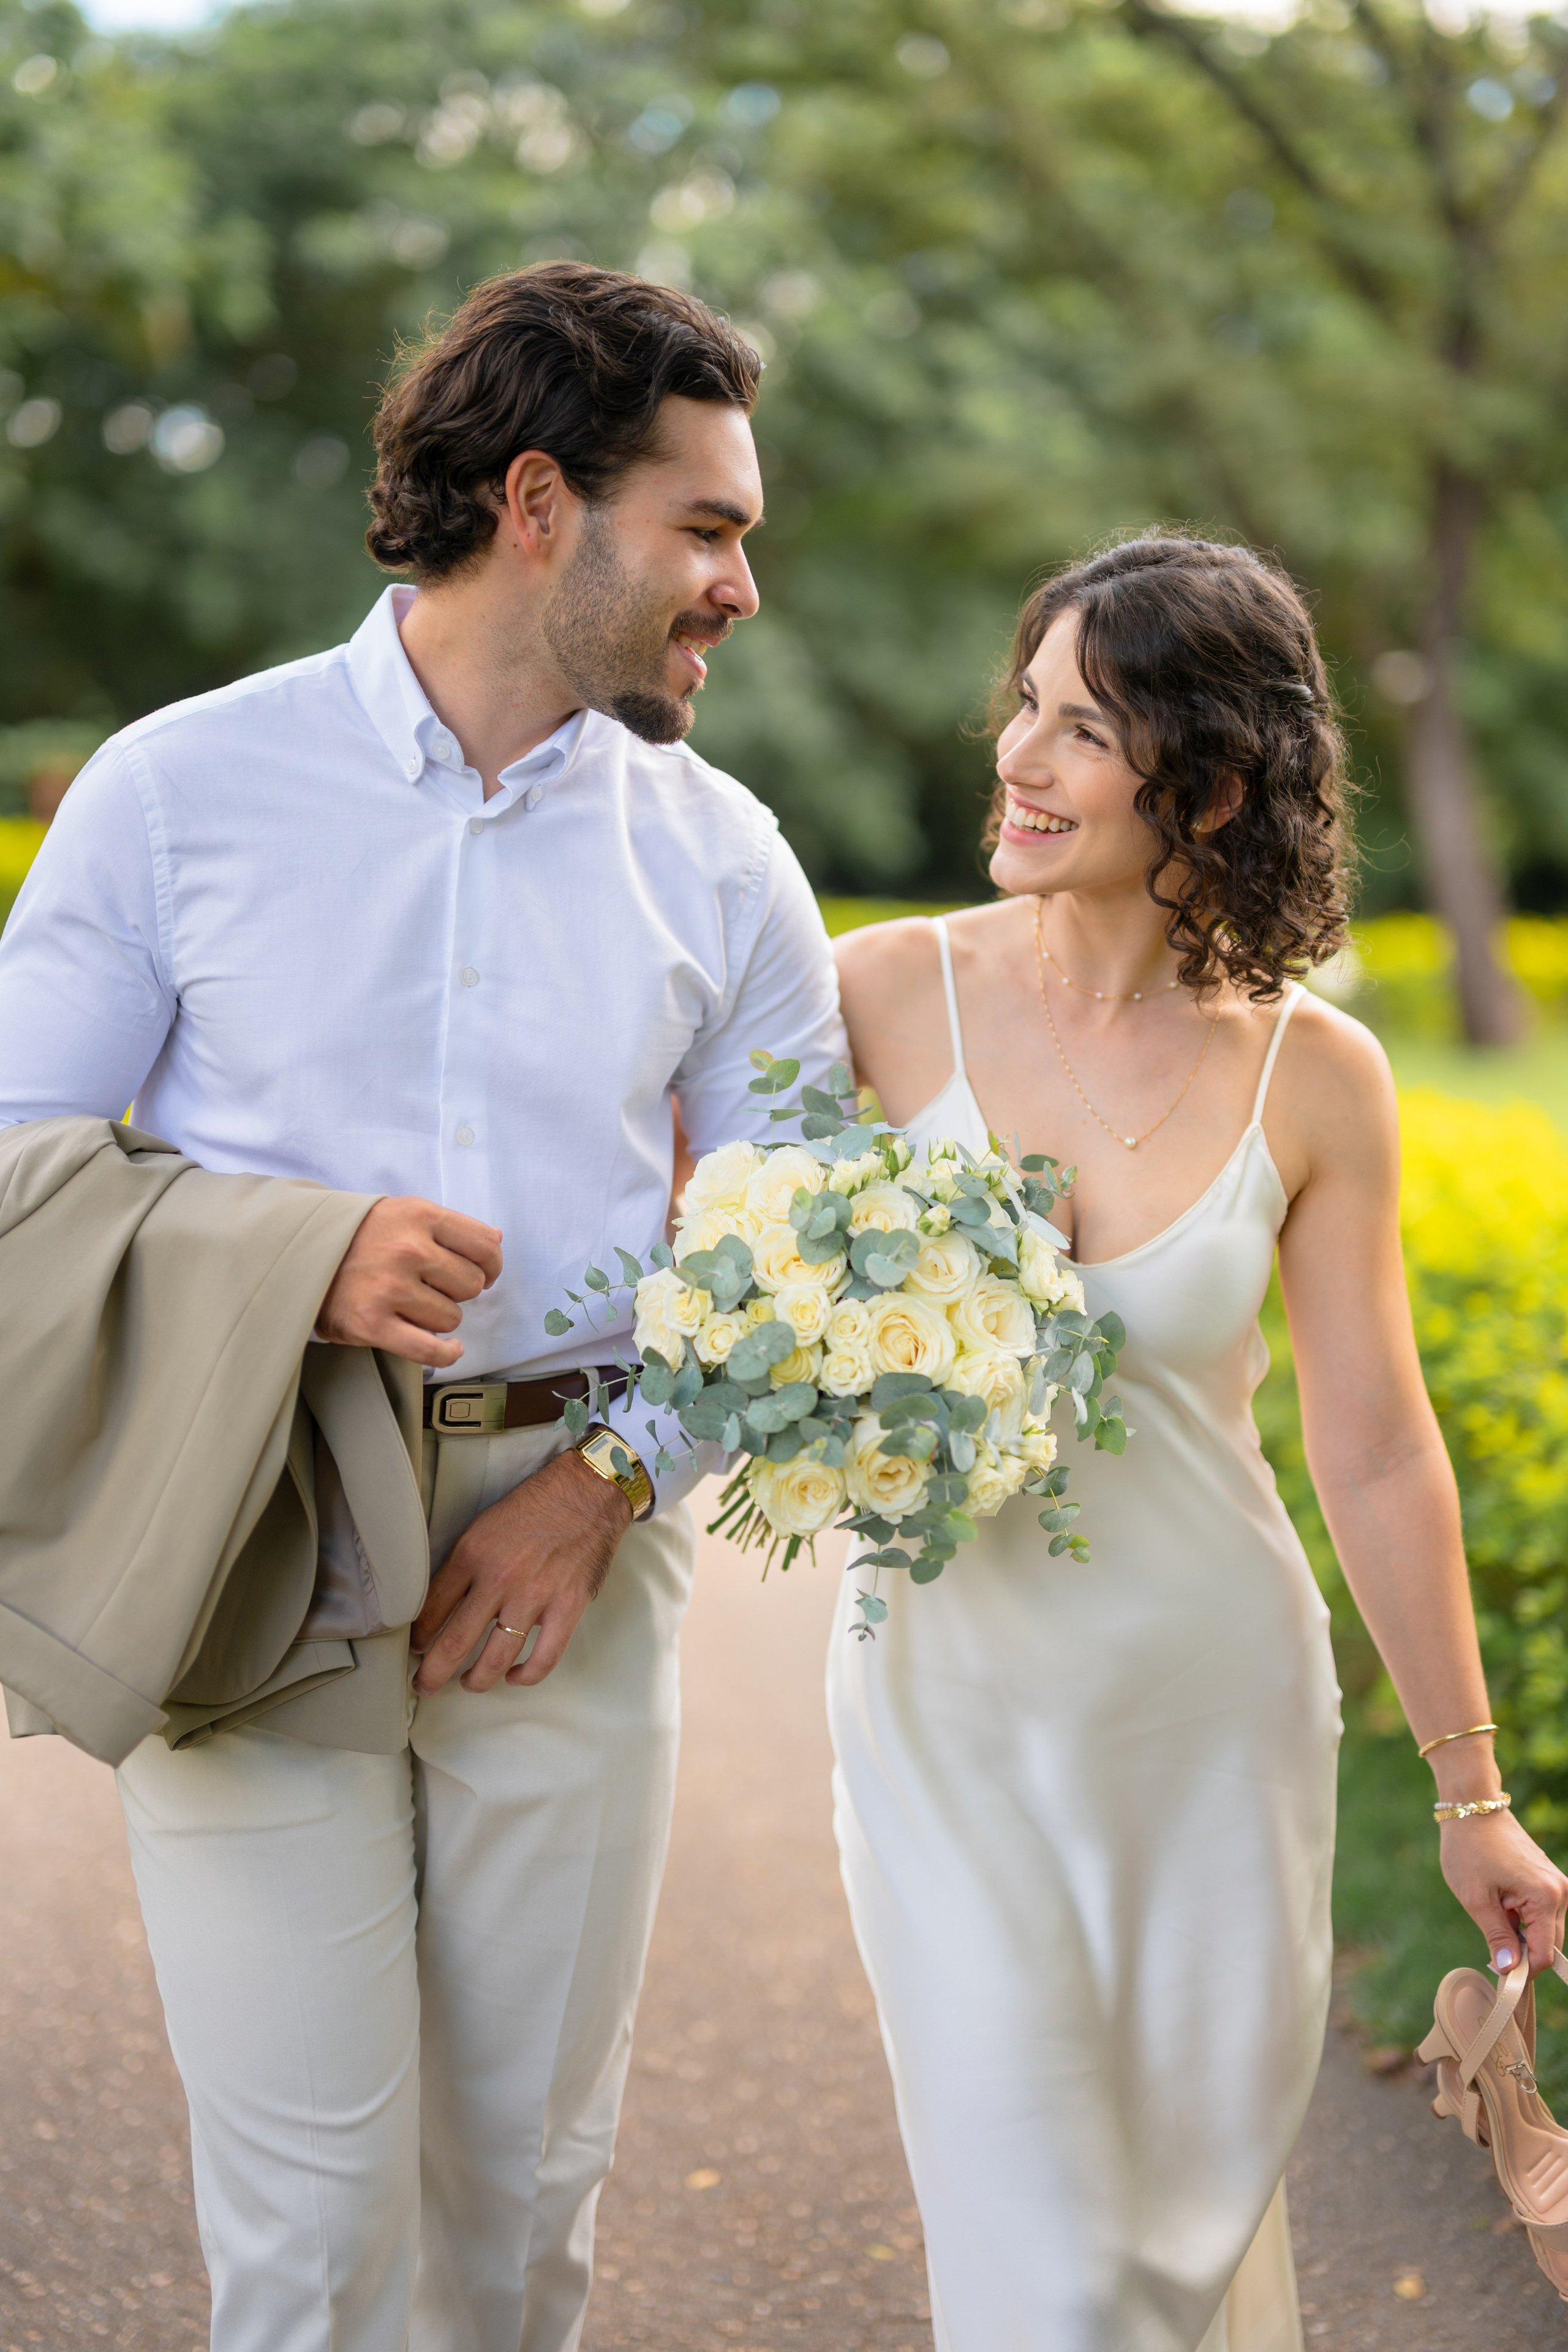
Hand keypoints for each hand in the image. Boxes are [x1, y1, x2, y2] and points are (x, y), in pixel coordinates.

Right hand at [316, 1196, 502, 1368]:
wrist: (298, 1254)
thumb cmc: (358, 1235)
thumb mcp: (402, 1213)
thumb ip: (449, 1226)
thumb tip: (497, 1238)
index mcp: (419, 1216)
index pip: (485, 1245)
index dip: (491, 1264)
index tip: (484, 1273)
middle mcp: (408, 1249)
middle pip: (471, 1285)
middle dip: (459, 1291)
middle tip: (435, 1288)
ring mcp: (390, 1288)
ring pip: (452, 1318)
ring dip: (440, 1317)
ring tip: (413, 1305)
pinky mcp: (372, 1324)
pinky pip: (431, 1349)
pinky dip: (447, 1354)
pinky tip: (450, 1349)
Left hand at [411, 1447, 632, 1695]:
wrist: (587, 1491)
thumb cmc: (535, 1506)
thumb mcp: (484, 1526)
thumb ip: (464, 1565)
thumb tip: (443, 1606)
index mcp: (472, 1554)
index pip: (431, 1609)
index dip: (417, 1637)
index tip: (415, 1648)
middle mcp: (498, 1579)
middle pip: (454, 1643)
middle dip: (432, 1673)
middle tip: (423, 1685)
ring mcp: (535, 1596)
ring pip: (495, 1659)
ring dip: (476, 1680)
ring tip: (468, 1684)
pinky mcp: (568, 1607)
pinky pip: (543, 1659)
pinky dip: (525, 1676)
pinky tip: (514, 1676)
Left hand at [1441, 1810, 1567, 1976]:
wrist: (1472, 1807)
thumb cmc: (1469, 1849)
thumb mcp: (1476, 1898)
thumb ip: (1496, 1936)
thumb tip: (1508, 1968)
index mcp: (1546, 1896)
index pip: (1543, 1954)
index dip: (1522, 1971)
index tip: (1499, 1976)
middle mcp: (1561, 1891)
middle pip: (1548, 1944)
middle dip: (1521, 1953)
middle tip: (1490, 1951)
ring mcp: (1557, 1884)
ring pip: (1544, 1929)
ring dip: (1520, 1933)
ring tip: (1491, 1914)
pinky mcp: (1549, 1879)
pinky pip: (1540, 1912)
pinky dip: (1521, 1918)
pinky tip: (1499, 1904)